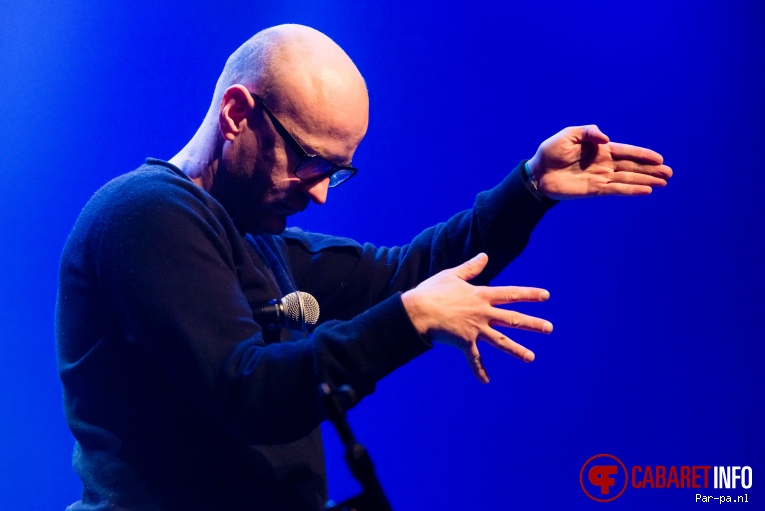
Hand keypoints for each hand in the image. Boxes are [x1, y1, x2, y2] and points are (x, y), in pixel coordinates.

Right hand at [401, 253, 551, 382]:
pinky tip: (486, 381)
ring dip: (517, 349)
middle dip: (532, 324)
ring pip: (501, 341)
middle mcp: (483, 313)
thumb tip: (484, 256)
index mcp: (481, 296)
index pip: (511, 294)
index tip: (546, 296)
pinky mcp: (465, 343)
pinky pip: (474, 359)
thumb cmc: (432, 291)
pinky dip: (480, 370)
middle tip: (549, 328)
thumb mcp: (452, 275)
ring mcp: (475, 329)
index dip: (529, 294)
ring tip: (531, 358)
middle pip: (512, 319)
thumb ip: (471, 268)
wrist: (418, 311)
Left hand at [527, 125, 672, 199]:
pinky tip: (646, 190)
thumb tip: (607, 138)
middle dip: (651, 169)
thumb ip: (588, 133)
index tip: (660, 159)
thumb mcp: (568, 135)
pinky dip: (631, 190)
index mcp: (600, 149)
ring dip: (646, 180)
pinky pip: (616, 190)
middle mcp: (604, 164)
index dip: (644, 155)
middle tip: (669, 173)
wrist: (537, 172)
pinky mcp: (594, 189)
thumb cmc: (551, 151)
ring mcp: (600, 177)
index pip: (627, 152)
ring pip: (628, 179)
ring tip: (663, 182)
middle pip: (632, 167)